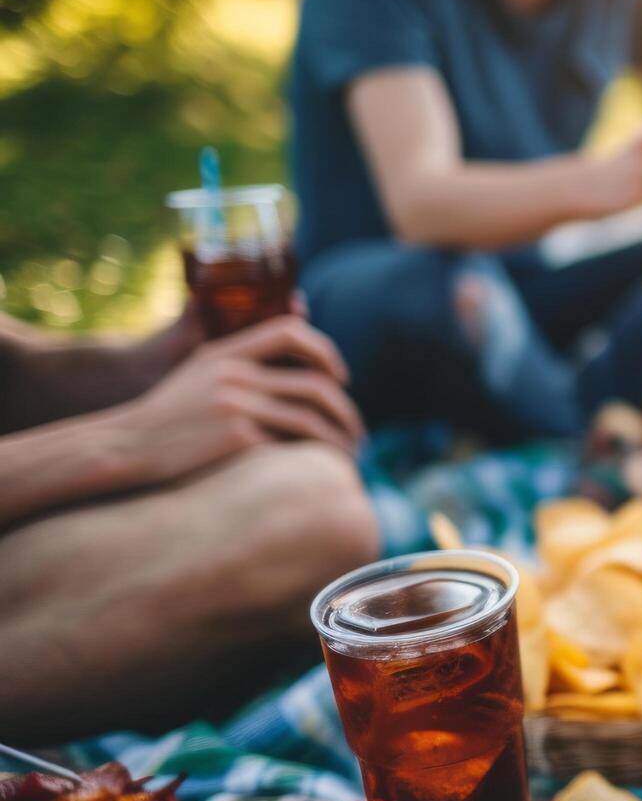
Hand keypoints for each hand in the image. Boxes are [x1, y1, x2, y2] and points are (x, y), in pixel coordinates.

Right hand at [112, 316, 362, 483]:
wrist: (123, 447)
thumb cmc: (166, 419)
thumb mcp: (199, 376)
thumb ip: (239, 366)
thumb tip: (292, 373)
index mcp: (226, 352)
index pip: (290, 331)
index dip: (324, 351)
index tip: (341, 378)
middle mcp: (234, 373)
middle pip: (315, 383)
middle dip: (346, 410)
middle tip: (358, 433)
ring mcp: (235, 403)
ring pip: (311, 416)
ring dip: (340, 438)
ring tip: (352, 456)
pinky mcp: (235, 435)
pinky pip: (293, 442)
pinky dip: (317, 454)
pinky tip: (326, 469)